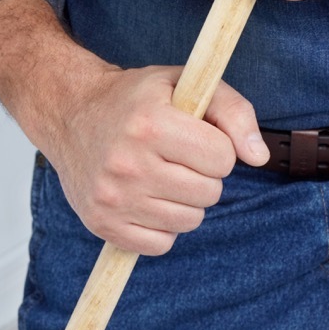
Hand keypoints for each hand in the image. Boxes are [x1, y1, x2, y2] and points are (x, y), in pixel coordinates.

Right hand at [0, 0, 269, 255]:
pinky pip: (160, 245)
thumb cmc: (134, 100)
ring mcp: (112, 198)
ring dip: (185, 202)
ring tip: (162, 177)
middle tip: (176, 158)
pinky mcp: (102, 223)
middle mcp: (128, 164)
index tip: (195, 138)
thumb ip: (233, 112)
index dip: (217, 148)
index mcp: (150, 124)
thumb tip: (259, 157)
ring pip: (188, 221)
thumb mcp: (185, 85)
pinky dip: (162, 227)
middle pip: (209, 193)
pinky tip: (147, 201)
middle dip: (202, 175)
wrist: (69, 114)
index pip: (222, 159)